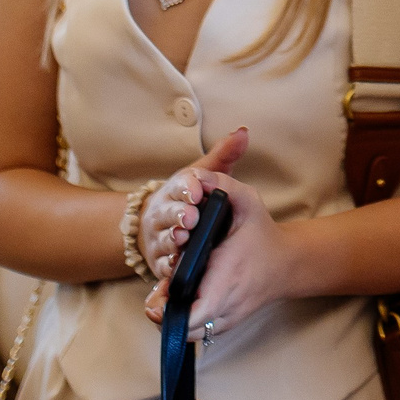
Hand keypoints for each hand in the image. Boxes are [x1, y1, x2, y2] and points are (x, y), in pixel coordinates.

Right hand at [139, 127, 248, 275]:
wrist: (156, 225)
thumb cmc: (186, 197)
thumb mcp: (203, 174)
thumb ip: (224, 155)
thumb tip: (243, 132)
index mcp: (175, 190)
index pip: (180, 184)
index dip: (188, 186)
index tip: (197, 189)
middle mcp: (162, 213)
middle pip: (169, 213)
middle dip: (179, 214)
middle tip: (192, 217)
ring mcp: (158, 237)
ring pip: (163, 238)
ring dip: (172, 239)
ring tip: (183, 239)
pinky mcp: (158, 261)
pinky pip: (160, 265)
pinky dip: (166, 266)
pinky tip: (174, 267)